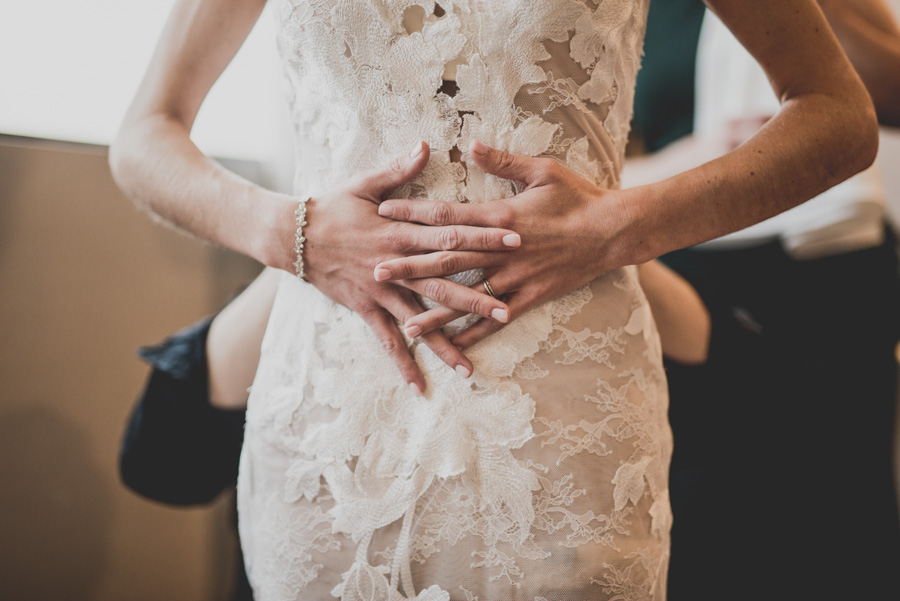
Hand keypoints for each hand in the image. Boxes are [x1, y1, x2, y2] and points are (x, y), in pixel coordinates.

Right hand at [300, 142, 520, 391]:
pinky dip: (403, 364)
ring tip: (470, 366)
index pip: (450, 234)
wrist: (294, 236)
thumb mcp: (365, 182)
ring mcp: (381, 291)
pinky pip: (387, 341)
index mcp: (401, 232)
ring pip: (419, 320)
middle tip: (508, 311)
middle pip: (443, 284)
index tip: (515, 240)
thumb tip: (426, 144)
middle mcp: (396, 266)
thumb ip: (399, 168)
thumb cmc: (333, 206)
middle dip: (476, 298)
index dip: (484, 236)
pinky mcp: (366, 309)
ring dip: (444, 342)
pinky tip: (420, 386)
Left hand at [374, 140, 630, 348]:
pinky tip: (454, 346)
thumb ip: (503, 162)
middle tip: (375, 272)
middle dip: (409, 267)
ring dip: (435, 311)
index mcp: (499, 217)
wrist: (613, 232)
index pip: (447, 215)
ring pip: (466, 296)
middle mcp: (500, 250)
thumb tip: (471, 144)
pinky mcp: (529, 297)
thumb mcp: (542, 170)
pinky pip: (496, 319)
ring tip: (406, 324)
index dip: (413, 214)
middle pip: (446, 259)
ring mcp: (514, 277)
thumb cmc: (578, 198)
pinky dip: (474, 333)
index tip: (384, 213)